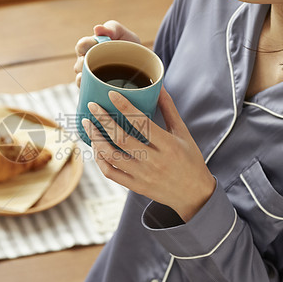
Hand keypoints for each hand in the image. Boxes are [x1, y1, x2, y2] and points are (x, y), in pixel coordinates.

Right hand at [74, 21, 141, 86]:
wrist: (144, 67)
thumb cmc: (131, 49)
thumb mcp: (125, 35)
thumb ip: (112, 28)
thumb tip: (97, 28)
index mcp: (91, 48)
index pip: (81, 46)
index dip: (85, 45)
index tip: (96, 44)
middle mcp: (88, 63)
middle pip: (78, 65)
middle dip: (84, 65)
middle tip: (98, 64)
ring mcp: (91, 77)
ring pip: (80, 80)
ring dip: (84, 80)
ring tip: (95, 79)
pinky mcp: (96, 90)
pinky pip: (88, 92)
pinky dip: (89, 91)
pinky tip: (96, 91)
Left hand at [83, 87, 215, 221]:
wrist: (195, 195)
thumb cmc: (190, 159)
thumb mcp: (183, 133)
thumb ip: (169, 109)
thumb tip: (159, 86)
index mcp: (168, 145)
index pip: (142, 123)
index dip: (125, 107)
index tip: (111, 94)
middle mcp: (154, 161)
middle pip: (121, 139)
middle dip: (103, 121)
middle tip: (92, 106)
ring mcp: (143, 176)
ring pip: (111, 156)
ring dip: (96, 139)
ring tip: (88, 124)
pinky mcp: (136, 187)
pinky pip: (111, 173)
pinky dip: (100, 159)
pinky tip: (96, 146)